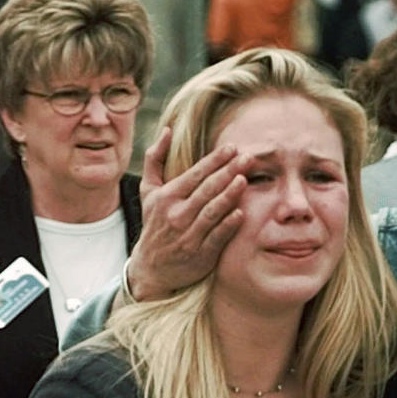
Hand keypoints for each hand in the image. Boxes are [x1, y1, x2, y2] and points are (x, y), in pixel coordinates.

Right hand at [125, 129, 246, 300]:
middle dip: (228, 172)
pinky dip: (228, 224)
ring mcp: (189, 235)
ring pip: (212, 211)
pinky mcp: (200, 255)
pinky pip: (217, 237)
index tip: (232, 148)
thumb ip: (155, 159)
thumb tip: (168, 130)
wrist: (152, 267)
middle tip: (248, 157)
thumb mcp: (149, 191)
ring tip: (245, 179)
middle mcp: (177, 214)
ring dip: (229, 195)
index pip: (194, 174)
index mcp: (167, 197)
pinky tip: (241, 213)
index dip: (214, 160)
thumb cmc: (155, 223)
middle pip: (206, 189)